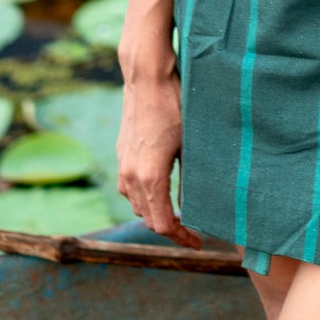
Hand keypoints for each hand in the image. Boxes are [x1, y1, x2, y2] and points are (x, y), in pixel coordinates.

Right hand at [116, 72, 202, 246]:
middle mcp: (131, 176)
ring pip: (137, 204)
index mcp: (150, 178)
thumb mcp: (191, 147)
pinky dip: (144, 197)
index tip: (198, 242)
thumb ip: (191, 182)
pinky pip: (129, 188)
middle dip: (170, 228)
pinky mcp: (122, 153)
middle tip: (193, 231)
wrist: (148, 77)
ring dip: (155, 213)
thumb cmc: (176, 107)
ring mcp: (123, 164)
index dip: (182, 237)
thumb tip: (195, 209)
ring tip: (179, 214)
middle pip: (148, 218)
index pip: (163, 224)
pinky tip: (161, 191)